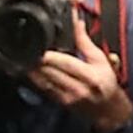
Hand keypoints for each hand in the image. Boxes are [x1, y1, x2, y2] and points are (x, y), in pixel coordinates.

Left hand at [28, 14, 132, 132]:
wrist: (108, 110)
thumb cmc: (106, 83)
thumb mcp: (100, 60)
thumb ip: (85, 42)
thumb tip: (76, 22)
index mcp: (90, 76)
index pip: (67, 64)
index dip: (52, 57)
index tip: (41, 50)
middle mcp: (78, 88)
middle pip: (51, 72)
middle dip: (38, 61)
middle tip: (27, 50)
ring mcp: (67, 98)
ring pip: (44, 82)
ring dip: (33, 70)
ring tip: (24, 59)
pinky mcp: (60, 103)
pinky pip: (44, 89)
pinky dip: (35, 80)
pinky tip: (29, 71)